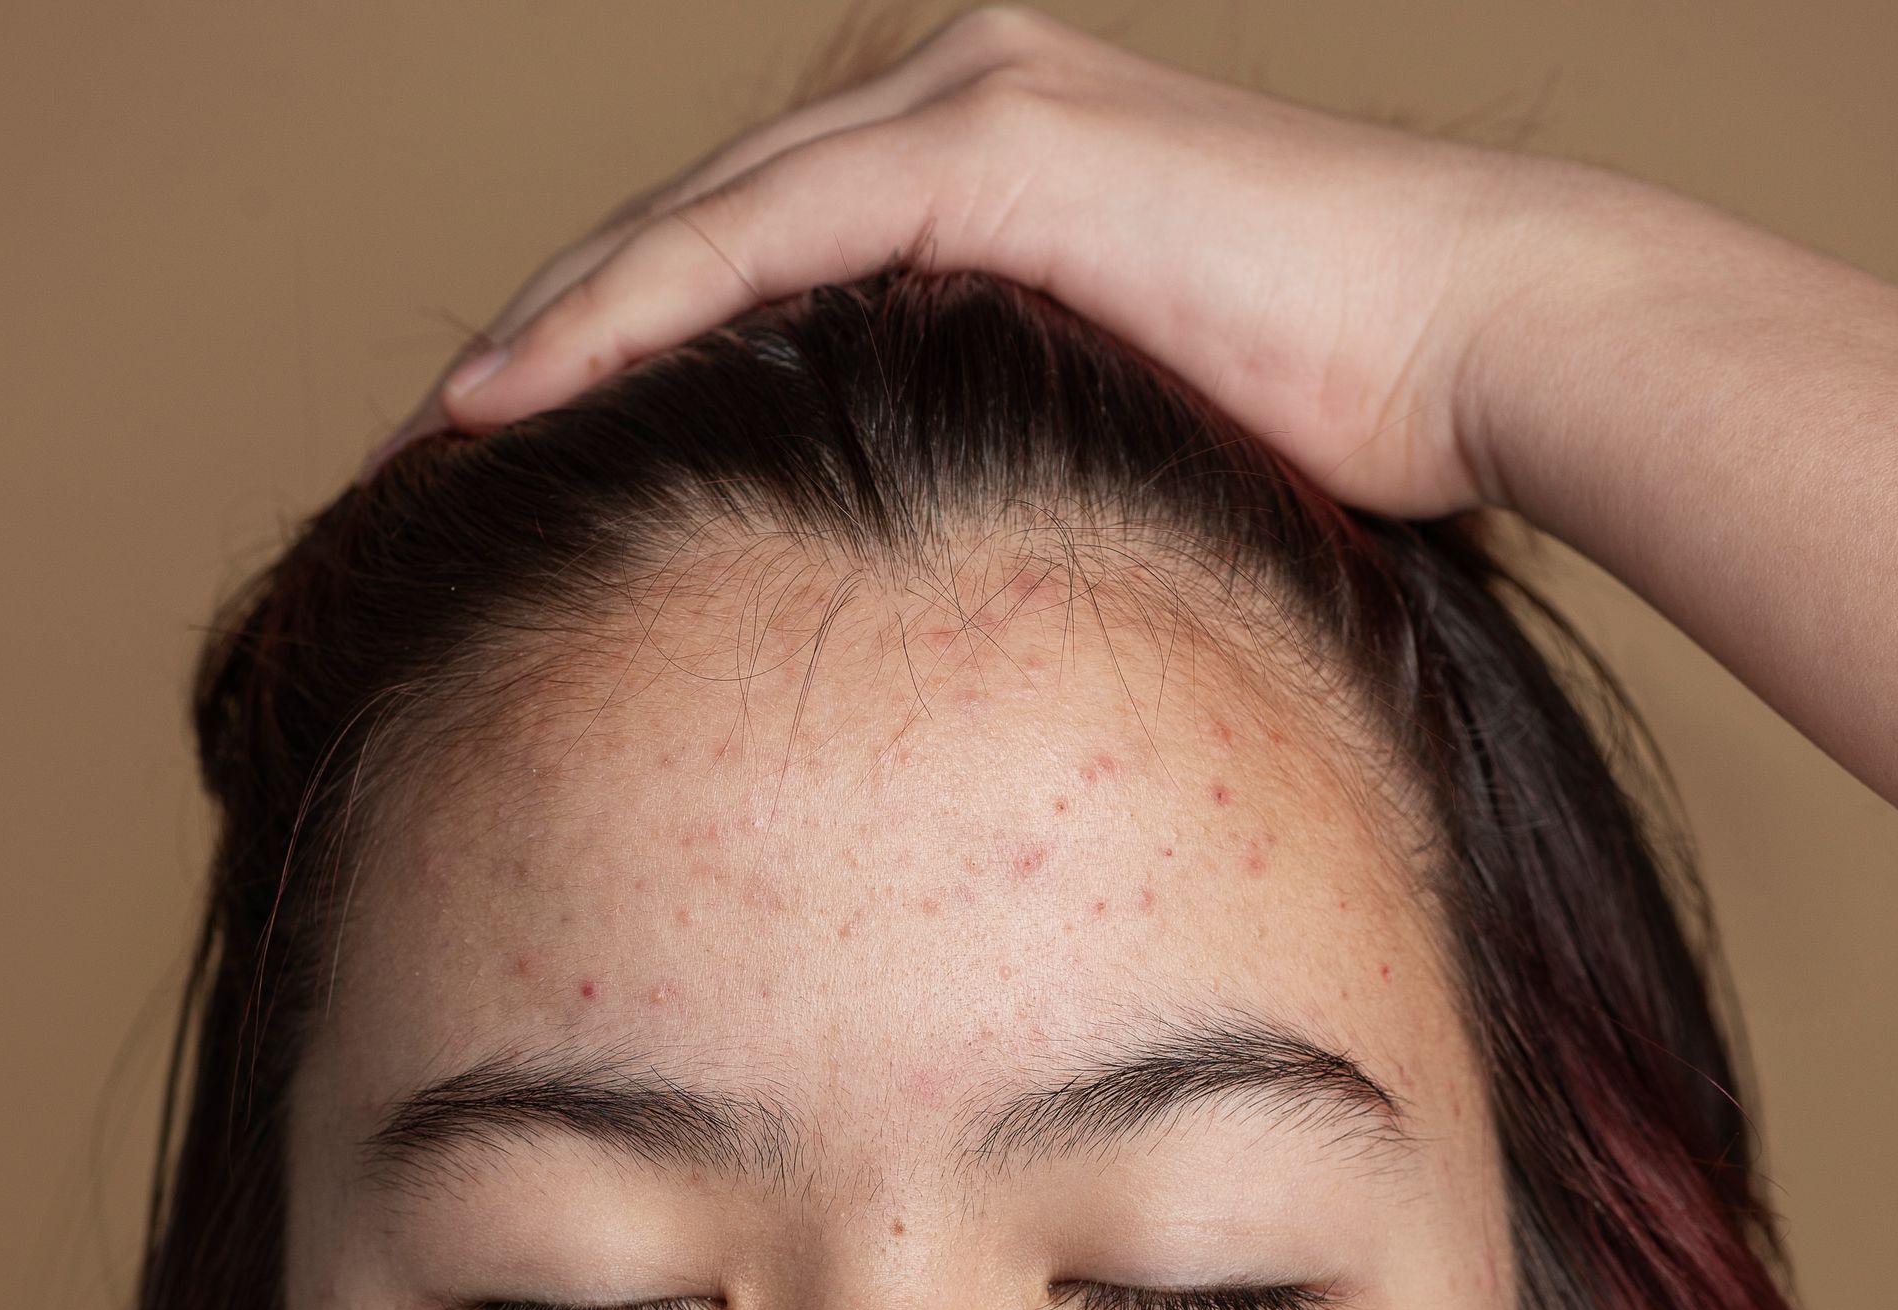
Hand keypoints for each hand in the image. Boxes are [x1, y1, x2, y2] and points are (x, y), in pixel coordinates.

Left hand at [383, 6, 1596, 516]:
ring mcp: (967, 104)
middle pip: (688, 239)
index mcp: (975, 179)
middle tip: (418, 475)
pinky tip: (515, 398)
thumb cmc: (1337, 439)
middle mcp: (949, 105)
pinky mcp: (994, 147)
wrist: (1479, 349)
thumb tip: (918, 616)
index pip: (745, 278)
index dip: (614, 375)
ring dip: (548, 338)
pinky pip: (753, 237)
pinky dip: (625, 314)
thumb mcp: (1117, 453)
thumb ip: (995, 474)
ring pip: (692, 226)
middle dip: (547, 355)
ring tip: (427, 450)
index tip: (512, 490)